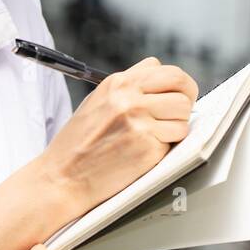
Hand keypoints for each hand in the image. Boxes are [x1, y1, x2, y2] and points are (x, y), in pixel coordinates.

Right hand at [41, 56, 197, 213]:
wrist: (63, 177)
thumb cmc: (78, 142)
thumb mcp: (98, 100)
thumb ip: (128, 85)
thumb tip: (158, 73)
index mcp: (118, 83)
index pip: (168, 72)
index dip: (179, 86)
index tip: (178, 97)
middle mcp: (130, 98)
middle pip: (182, 87)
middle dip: (187, 100)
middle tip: (179, 115)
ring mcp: (140, 123)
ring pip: (184, 115)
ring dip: (178, 126)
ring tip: (159, 136)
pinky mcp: (147, 148)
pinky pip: (176, 140)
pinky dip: (168, 146)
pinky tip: (147, 151)